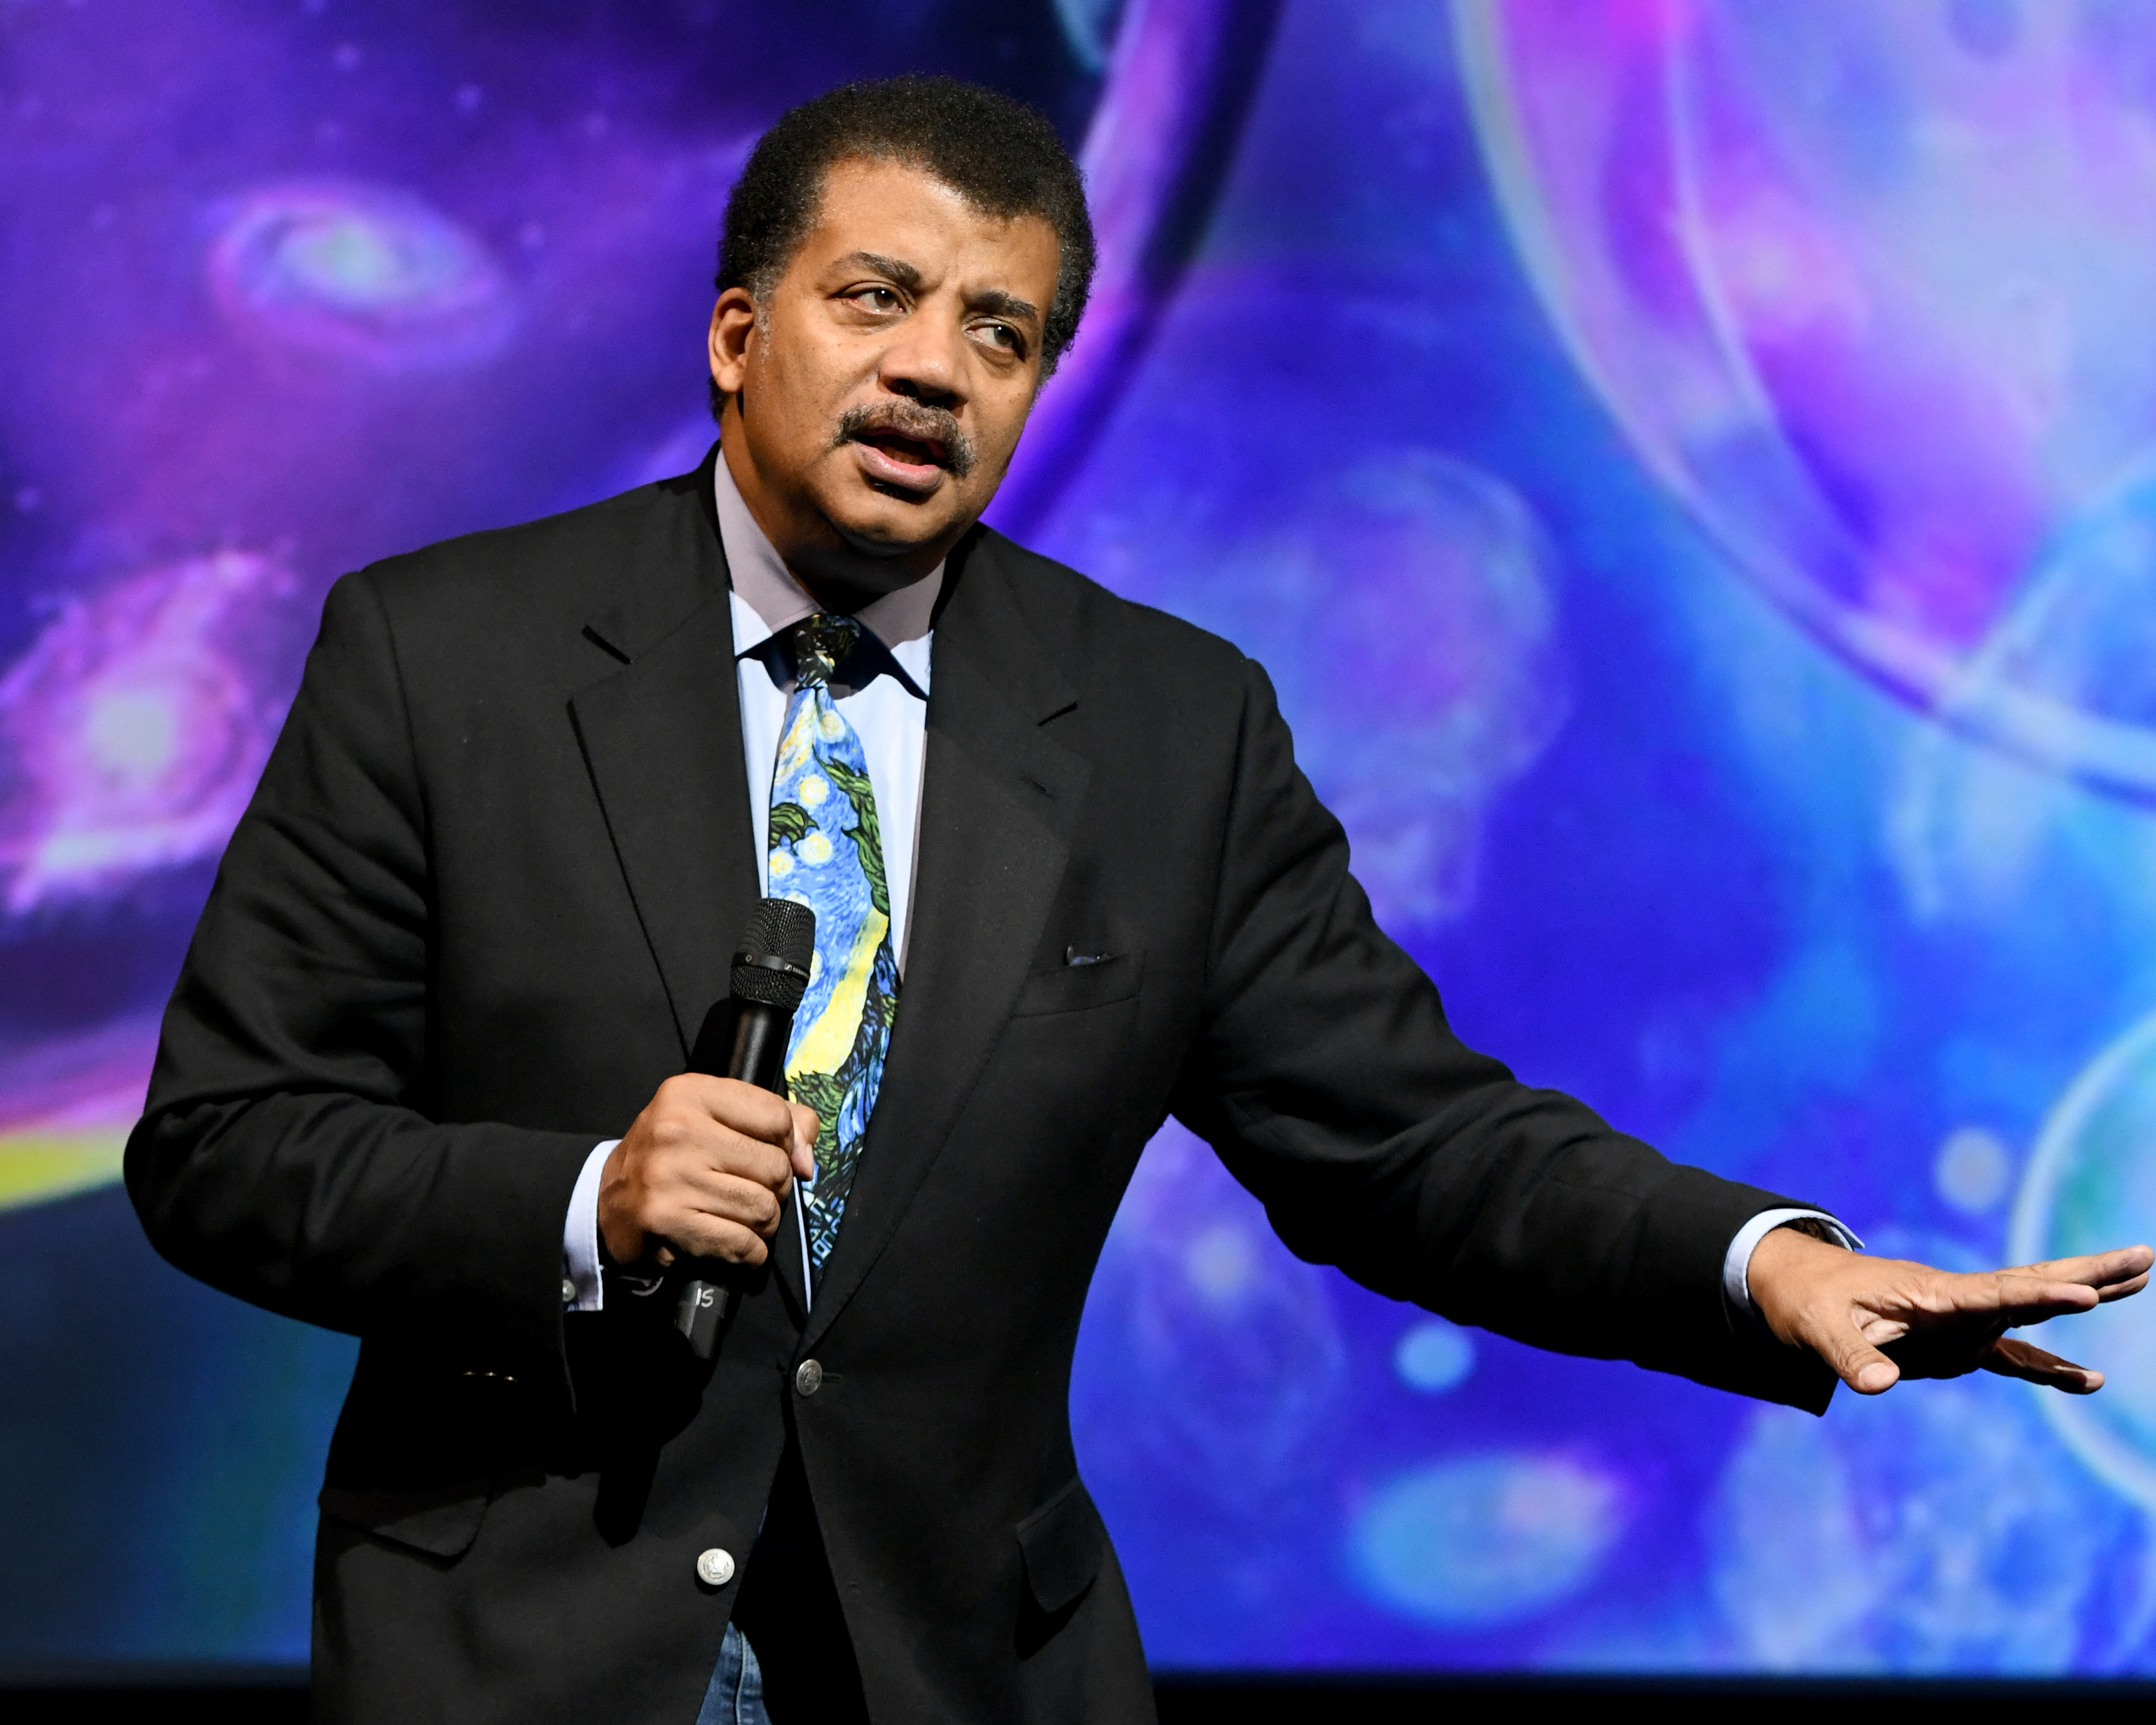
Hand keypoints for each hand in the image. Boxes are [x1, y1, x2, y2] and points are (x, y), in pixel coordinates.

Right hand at [599, 1074, 818, 1269]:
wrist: (610, 1200)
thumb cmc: (674, 1157)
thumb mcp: (717, 1118)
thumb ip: (778, 1122)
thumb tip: (806, 1162)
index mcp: (691, 1093)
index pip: (776, 1116)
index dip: (786, 1143)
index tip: (767, 1155)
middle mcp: (677, 1129)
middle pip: (774, 1167)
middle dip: (774, 1189)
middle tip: (749, 1192)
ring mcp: (669, 1176)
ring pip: (763, 1208)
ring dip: (762, 1223)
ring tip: (740, 1218)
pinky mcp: (666, 1219)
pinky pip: (741, 1243)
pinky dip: (750, 1252)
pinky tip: (735, 1244)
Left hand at [1747, 1226, 2153, 1395]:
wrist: (1795, 1287)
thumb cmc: (1806, 1302)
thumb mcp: (1816, 1331)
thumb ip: (1851, 1358)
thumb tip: (1879, 1387)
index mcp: (1928, 1294)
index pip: (1993, 1294)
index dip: (2040, 1296)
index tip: (2085, 1294)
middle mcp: (1955, 1302)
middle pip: (2031, 1284)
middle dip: (2088, 1273)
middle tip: (2145, 1257)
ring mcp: (1961, 1321)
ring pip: (2033, 1308)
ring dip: (2085, 1294)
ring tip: (2142, 1277)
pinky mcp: (1956, 1343)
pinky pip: (2012, 1353)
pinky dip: (2050, 1367)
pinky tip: (2089, 1382)